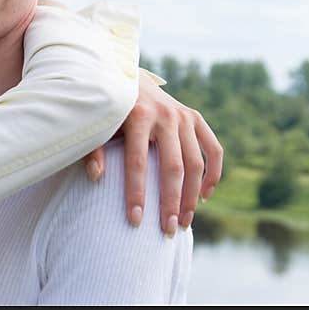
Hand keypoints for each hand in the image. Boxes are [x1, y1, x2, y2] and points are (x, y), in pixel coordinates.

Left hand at [84, 74, 222, 233]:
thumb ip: (94, 149)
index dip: (136, 193)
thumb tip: (96, 177)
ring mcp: (183, 115)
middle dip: (171, 202)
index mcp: (136, 116)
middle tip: (168, 230)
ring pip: (196, 162)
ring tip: (185, 222)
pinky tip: (205, 197)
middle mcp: (164, 115)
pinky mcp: (195, 117)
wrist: (128, 78)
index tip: (135, 221)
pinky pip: (213, 149)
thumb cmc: (108, 110)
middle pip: (172, 166)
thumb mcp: (97, 126)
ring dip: (193, 196)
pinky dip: (213, 174)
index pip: (137, 162)